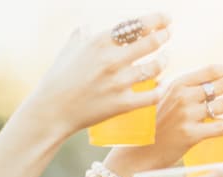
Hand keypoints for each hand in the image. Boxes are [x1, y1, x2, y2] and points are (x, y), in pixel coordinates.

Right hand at [15, 13, 170, 139]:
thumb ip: (81, 35)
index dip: (156, 19)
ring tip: (167, 56)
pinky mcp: (123, 104)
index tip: (165, 18)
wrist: (52, 111)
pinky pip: (152, 95)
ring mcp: (118, 83)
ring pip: (155, 67)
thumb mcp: (68, 50)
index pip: (136, 25)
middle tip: (169, 33)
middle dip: (165, 35)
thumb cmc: (58, 79)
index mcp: (99, 42)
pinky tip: (162, 84)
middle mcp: (111, 60)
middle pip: (151, 42)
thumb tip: (87, 26)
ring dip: (165, 59)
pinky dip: (161, 88)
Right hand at [107, 64, 222, 174]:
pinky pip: (221, 127)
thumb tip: (216, 85)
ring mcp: (186, 115)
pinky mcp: (190, 134)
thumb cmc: (157, 127)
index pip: (211, 70)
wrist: (142, 151)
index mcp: (177, 83)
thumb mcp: (168, 100)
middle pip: (221, 85)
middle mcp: (182, 96)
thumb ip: (187, 91)